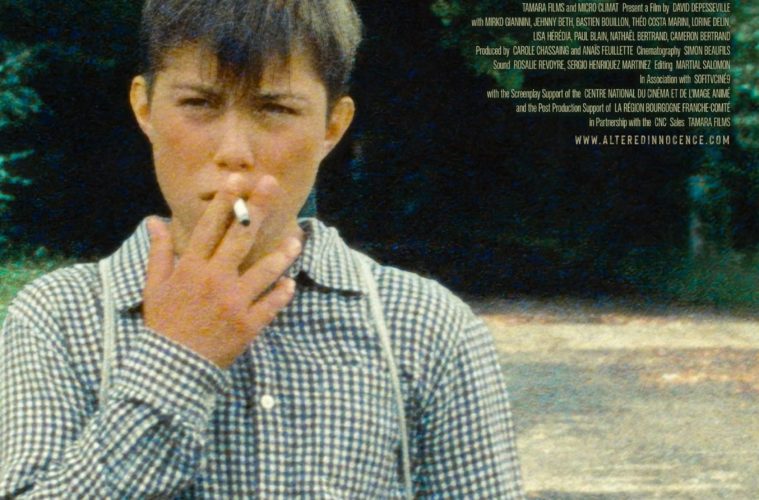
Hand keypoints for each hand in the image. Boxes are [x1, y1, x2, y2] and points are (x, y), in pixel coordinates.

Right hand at [142, 176, 300, 368]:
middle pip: (242, 237)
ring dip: (283, 254)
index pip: (210, 227)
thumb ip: (158, 251)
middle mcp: (215, 279)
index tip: (238, 179)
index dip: (225, 201)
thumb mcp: (154, 286)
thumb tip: (153, 219)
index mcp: (191, 268)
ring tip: (296, 240)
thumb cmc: (163, 324)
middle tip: (273, 185)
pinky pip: (272, 304)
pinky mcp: (249, 325)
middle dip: (258, 208)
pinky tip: (290, 283)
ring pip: (265, 270)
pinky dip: (282, 293)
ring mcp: (235, 302)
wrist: (171, 368)